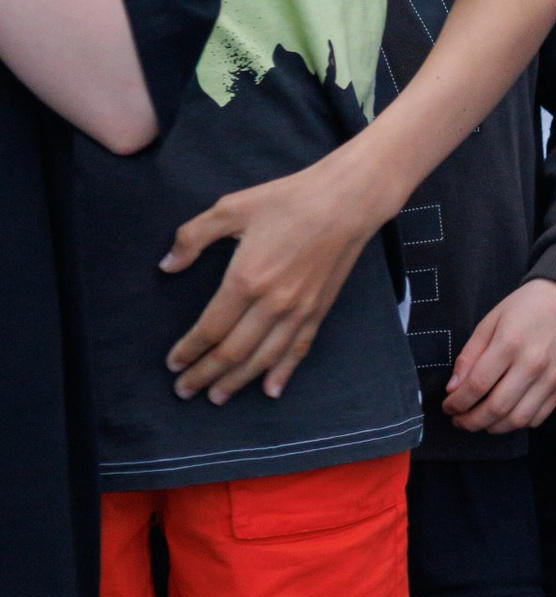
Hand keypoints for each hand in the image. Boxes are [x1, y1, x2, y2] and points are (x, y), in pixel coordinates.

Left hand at [163, 155, 384, 403]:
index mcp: (245, 279)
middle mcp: (272, 303)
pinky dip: (283, 373)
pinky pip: (298, 350)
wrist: (347, 201)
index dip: (188, 350)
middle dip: (205, 375)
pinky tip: (270, 390)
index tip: (172, 364)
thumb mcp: (231, 208)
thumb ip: (193, 237)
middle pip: (232, 352)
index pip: (209, 329)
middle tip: (185, 390)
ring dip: (237, 381)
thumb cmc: (288, 199)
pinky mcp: (319, 310)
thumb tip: (167, 265)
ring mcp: (298, 311)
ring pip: (262, 359)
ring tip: (216, 397)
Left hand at [442, 275, 555, 432]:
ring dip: (492, 427)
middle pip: (496, 408)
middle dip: (470, 421)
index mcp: (509, 343)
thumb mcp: (489, 322)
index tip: (448, 407)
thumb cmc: (523, 308)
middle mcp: (533, 364)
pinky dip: (517, 424)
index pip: (477, 385)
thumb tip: (453, 389)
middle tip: (458, 420)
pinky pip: (537, 417)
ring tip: (479, 422)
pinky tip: (504, 417)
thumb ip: (469, 356)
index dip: (457, 402)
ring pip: (517, 419)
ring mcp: (551, 378)